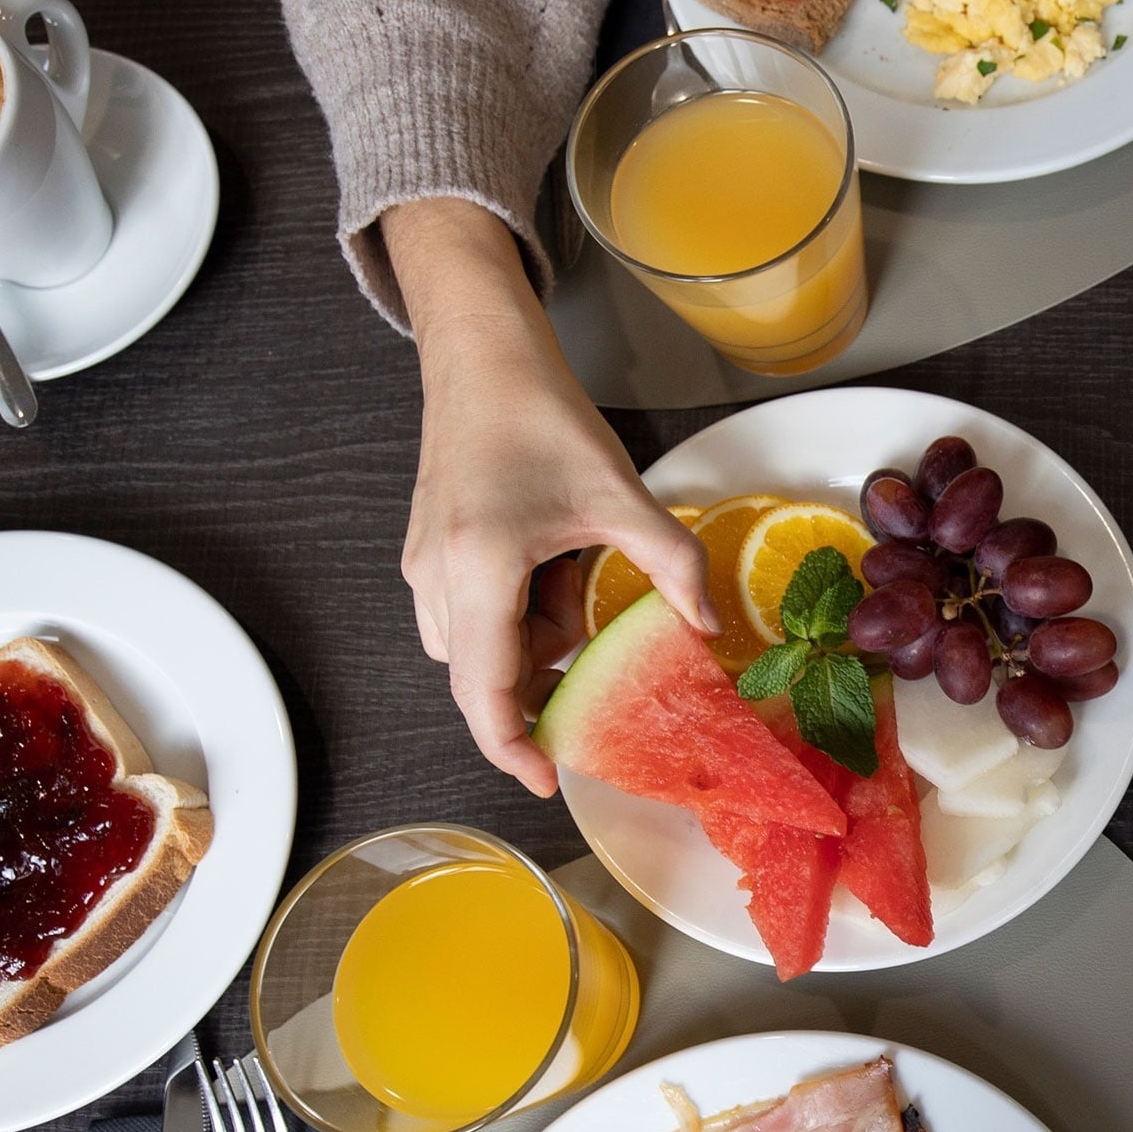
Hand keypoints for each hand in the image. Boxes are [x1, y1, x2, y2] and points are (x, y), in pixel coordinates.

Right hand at [385, 197, 719, 793]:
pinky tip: (555, 559)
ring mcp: (423, 566)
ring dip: (536, 632)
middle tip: (595, 629)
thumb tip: (708, 629)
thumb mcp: (618, 494)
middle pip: (486, 672)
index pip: (483, 694)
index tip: (551, 778)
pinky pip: (472, 612)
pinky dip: (518, 608)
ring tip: (576, 573)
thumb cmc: (540, 413)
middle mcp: (435, 579)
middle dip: (545, 668)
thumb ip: (669, 565)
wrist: (481, 353)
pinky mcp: (429, 551)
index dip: (513, 749)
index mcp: (476, 573)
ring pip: (481, 643)